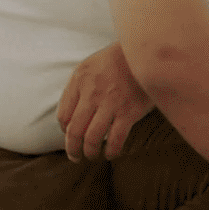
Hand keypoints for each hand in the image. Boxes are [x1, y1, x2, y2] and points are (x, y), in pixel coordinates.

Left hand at [57, 42, 154, 161]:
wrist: (145, 52)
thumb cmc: (116, 60)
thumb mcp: (89, 66)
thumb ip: (77, 88)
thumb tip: (68, 118)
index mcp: (79, 80)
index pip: (63, 116)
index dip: (65, 131)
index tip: (72, 136)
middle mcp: (92, 93)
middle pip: (74, 131)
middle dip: (72, 149)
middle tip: (76, 157)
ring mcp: (111, 103)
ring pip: (92, 138)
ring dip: (90, 152)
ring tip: (93, 156)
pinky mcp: (129, 111)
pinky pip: (115, 139)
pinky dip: (111, 151)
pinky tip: (111, 153)